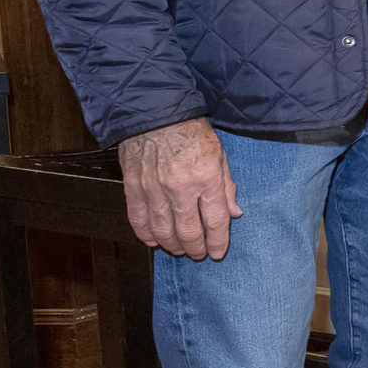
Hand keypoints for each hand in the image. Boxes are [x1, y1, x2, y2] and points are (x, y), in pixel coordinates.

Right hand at [117, 118, 241, 258]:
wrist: (155, 113)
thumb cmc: (190, 132)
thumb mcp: (219, 155)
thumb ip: (227, 186)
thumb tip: (234, 213)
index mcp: (206, 178)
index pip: (215, 221)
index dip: (218, 242)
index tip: (218, 252)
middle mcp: (180, 187)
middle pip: (189, 232)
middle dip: (196, 249)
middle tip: (199, 254)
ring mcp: (154, 189)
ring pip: (163, 232)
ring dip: (173, 246)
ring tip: (180, 249)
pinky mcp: (133, 187)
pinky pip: (138, 220)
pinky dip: (146, 235)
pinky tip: (154, 241)